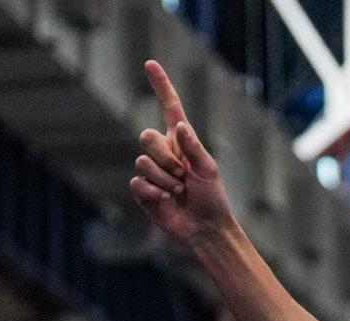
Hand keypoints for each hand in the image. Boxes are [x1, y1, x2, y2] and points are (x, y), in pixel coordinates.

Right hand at [130, 60, 235, 245]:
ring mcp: (151, 171)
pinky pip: (137, 183)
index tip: (150, 64)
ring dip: (164, 179)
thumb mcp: (208, 169)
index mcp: (182, 142)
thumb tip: (179, 126)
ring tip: (179, 192)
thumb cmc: (212, 198)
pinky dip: (153, 193)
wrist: (205, 228)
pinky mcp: (142, 191)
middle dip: (165, 158)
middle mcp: (164, 152)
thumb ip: (193, 147)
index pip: (169, 108)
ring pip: (142, 162)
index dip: (161, 86)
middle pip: (146, 137)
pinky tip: (166, 201)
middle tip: (183, 176)